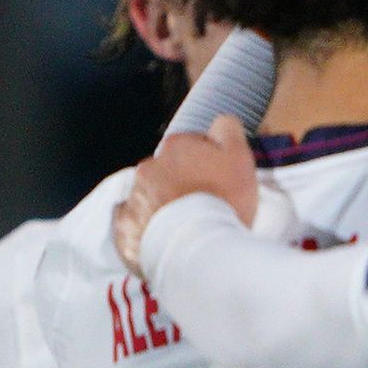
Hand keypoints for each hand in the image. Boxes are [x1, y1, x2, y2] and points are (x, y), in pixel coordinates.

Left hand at [113, 118, 258, 272]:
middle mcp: (150, 165)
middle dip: (185, 180)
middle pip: (172, 168)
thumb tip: (220, 122)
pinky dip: (151, 223)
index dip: (211, 161)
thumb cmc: (223, 199)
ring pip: (155, 192)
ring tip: (190, 223)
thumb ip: (229, 130)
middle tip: (207, 202)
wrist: (196, 246)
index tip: (222, 179)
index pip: (194, 144)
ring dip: (168, 201)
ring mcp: (136, 194)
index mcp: (176, 146)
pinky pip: (138, 218)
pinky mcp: (127, 223)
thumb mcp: (240, 156)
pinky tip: (168, 234)